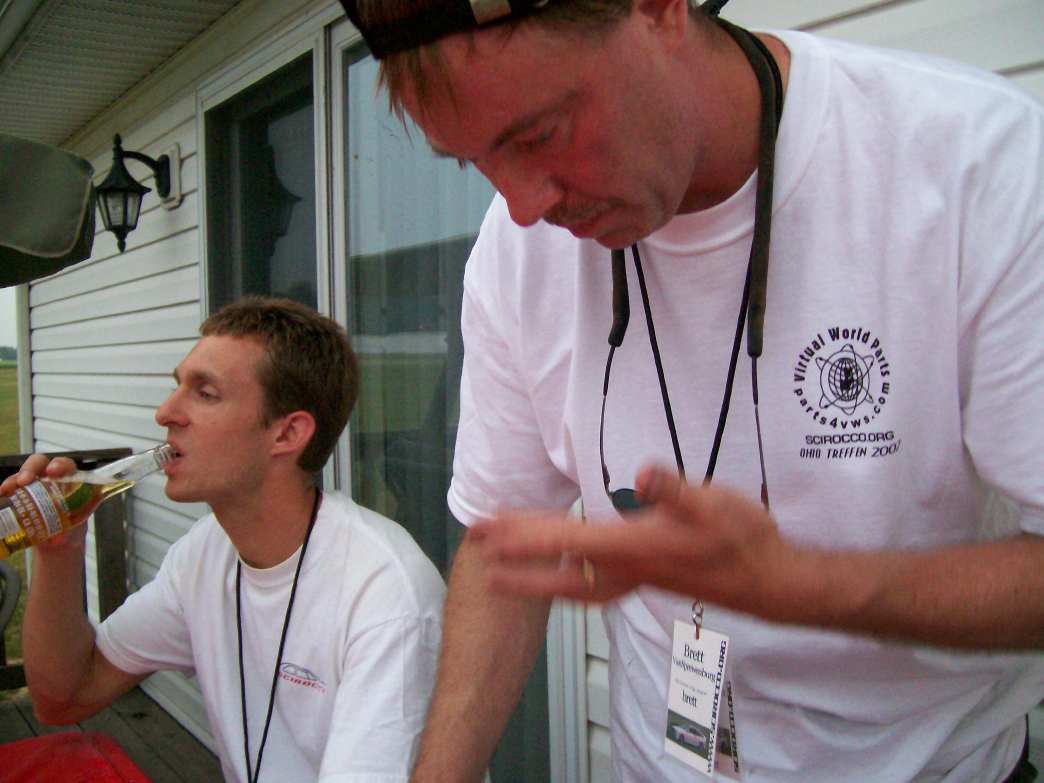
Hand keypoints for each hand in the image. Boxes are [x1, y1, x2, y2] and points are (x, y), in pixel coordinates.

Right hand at [2, 454, 86, 550]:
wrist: (58, 538)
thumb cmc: (70, 526)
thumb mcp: (74, 528)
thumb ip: (69, 530)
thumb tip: (58, 538)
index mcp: (69, 480)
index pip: (65, 465)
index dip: (59, 465)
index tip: (53, 471)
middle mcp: (49, 478)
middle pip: (38, 464)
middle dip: (30, 469)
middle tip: (24, 481)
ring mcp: (32, 485)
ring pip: (20, 475)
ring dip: (12, 480)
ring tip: (6, 490)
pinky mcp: (18, 495)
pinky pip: (9, 489)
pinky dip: (3, 491)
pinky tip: (0, 495)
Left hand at [470, 465, 797, 616]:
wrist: (770, 581)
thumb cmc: (743, 540)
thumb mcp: (714, 502)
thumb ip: (676, 489)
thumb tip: (643, 473)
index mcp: (634, 546)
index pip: (564, 541)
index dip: (522, 533)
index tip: (488, 528)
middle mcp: (627, 569)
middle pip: (557, 566)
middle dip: (514, 555)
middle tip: (476, 541)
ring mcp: (635, 579)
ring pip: (570, 582)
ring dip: (533, 574)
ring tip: (502, 571)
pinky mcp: (646, 579)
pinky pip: (589, 584)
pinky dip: (564, 579)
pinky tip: (562, 574)